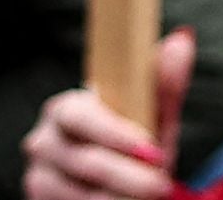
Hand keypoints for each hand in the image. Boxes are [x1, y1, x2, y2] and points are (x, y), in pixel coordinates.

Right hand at [21, 29, 192, 199]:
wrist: (117, 184)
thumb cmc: (134, 145)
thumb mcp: (151, 118)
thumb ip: (163, 84)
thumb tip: (182, 39)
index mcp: (65, 110)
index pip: (81, 117)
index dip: (116, 135)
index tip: (152, 151)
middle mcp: (44, 141)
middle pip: (86, 161)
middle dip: (130, 176)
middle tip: (162, 184)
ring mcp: (40, 176)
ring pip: (84, 196)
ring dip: (123, 199)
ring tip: (147, 196)